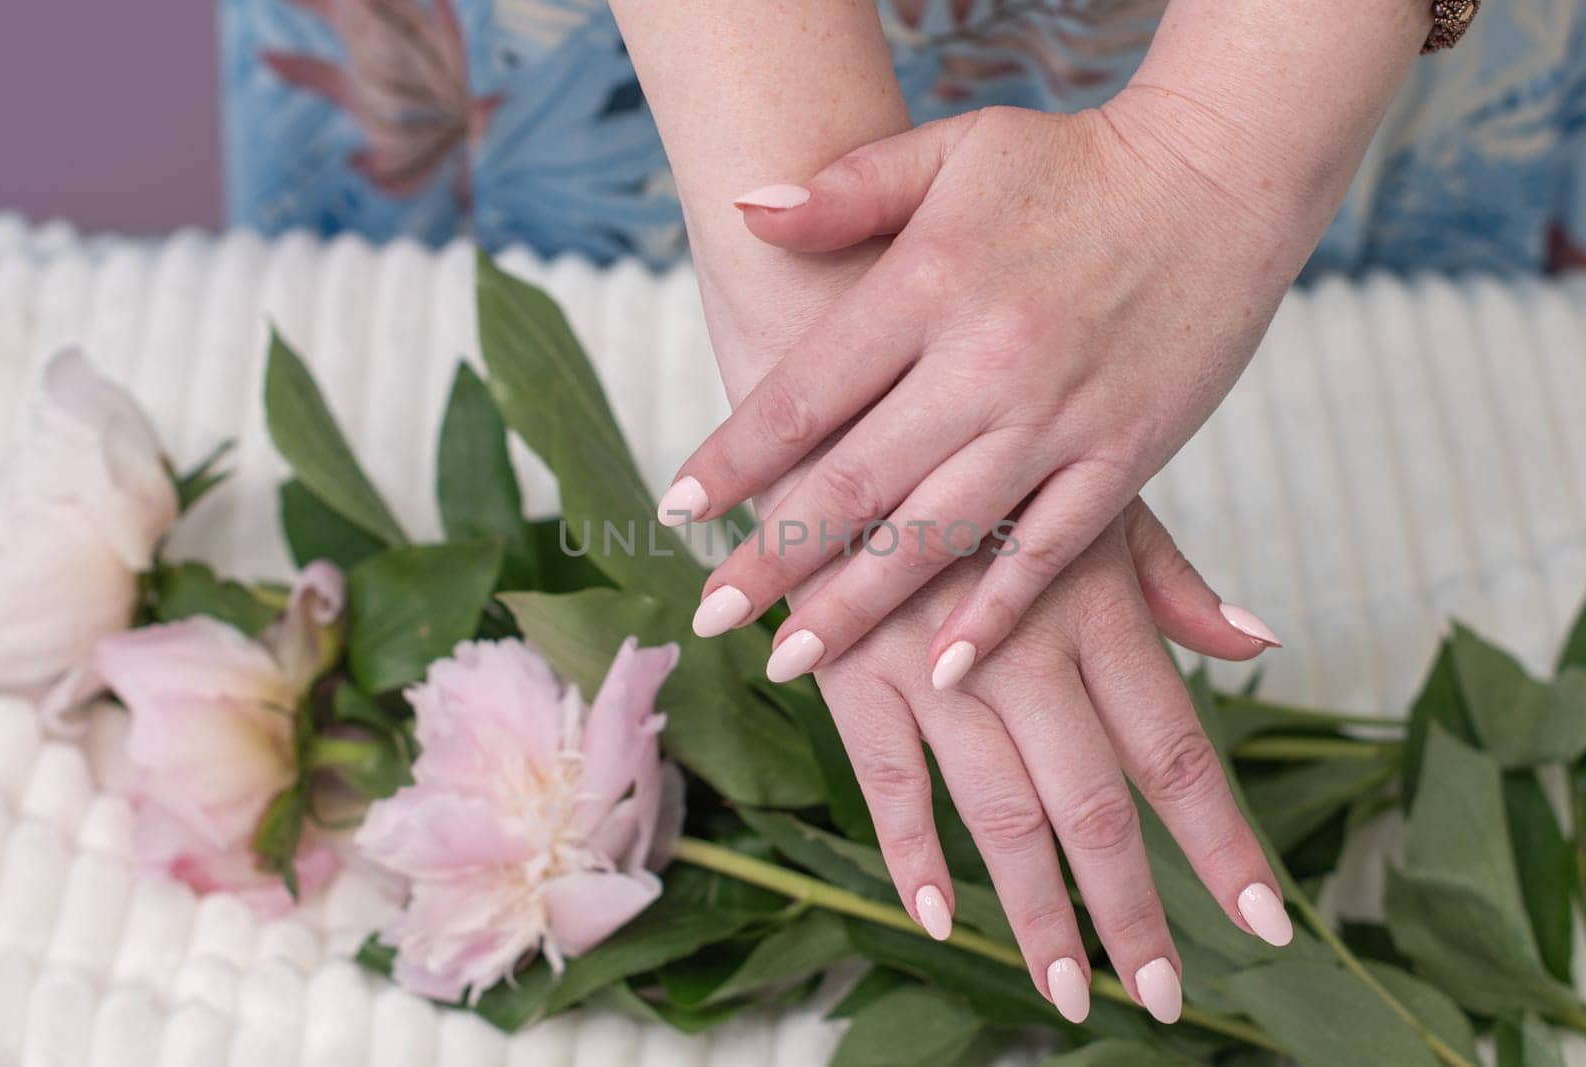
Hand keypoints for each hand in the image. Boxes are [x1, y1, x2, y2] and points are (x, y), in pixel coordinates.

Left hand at [661, 94, 1309, 685]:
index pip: (804, 392)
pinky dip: (996, 614)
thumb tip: (743, 208)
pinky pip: (1050, 553)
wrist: (1223, 173)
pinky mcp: (1125, 455)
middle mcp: (983, 362)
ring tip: (792, 658)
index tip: (677, 510)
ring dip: (859, 606)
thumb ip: (845, 187)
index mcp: (927, 285)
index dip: (734, 458)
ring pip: (938, 535)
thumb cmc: (1073, 161)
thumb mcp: (950, 151)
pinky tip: (946, 671)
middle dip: (773, 558)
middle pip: (855, 482)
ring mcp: (1057, 417)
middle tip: (710, 616)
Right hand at [812, 498, 1291, 1022]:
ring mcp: (928, 662)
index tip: (1263, 924)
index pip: (1173, 747)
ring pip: (997, 814)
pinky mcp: (848, 668)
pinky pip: (886, 782)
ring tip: (1069, 991)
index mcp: (1091, 602)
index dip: (1220, 842)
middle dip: (1133, 912)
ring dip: (1035, 913)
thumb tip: (1260, 639)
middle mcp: (1021, 644)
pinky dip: (912, 854)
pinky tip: (939, 919)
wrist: (842, 396)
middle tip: (1167, 1000)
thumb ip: (1168, 578)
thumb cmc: (979, 450)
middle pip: (1093, 805)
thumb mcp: (1083, 492)